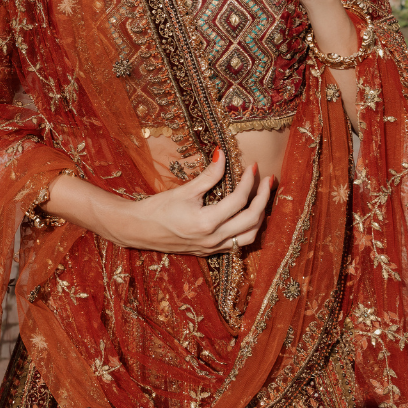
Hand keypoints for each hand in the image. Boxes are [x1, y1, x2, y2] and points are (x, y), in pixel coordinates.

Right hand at [121, 150, 272, 254]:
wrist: (140, 230)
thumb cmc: (158, 208)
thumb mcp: (184, 190)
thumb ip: (208, 175)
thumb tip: (223, 155)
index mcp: (207, 223)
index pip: (239, 200)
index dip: (249, 181)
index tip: (253, 166)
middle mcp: (214, 239)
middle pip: (252, 220)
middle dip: (264, 198)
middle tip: (268, 180)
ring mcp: (213, 248)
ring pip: (249, 237)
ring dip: (260, 217)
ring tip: (263, 198)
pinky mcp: (210, 252)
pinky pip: (238, 244)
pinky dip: (248, 229)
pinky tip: (248, 215)